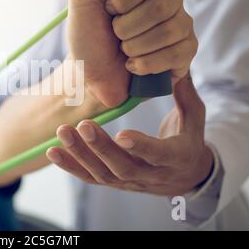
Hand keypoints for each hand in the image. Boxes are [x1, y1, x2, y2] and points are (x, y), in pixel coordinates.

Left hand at [46, 74, 213, 195]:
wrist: (184, 176)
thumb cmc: (189, 140)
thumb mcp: (195, 119)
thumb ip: (186, 95)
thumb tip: (178, 67)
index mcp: (174, 157)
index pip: (158, 155)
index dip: (141, 146)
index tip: (123, 133)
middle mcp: (150, 174)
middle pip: (122, 166)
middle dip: (101, 147)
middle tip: (83, 125)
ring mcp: (129, 180)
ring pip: (102, 173)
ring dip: (80, 155)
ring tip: (61, 133)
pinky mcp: (114, 181)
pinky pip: (90, 177)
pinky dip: (70, 166)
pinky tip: (53, 151)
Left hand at [67, 0, 196, 107]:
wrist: (89, 75)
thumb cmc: (87, 36)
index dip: (124, 1)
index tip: (108, 11)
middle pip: (161, 7)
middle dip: (126, 27)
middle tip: (115, 34)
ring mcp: (181, 25)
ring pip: (170, 31)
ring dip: (134, 47)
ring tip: (123, 51)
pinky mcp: (185, 51)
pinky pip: (177, 54)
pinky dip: (146, 64)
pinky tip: (134, 66)